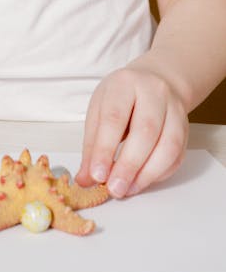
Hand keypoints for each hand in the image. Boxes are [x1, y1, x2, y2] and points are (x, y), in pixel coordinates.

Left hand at [75, 61, 188, 197]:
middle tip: (114, 188)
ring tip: (128, 189)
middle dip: (129, 165)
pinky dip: (159, 174)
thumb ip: (92, 145)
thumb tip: (85, 179)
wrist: (153, 82)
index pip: (114, 117)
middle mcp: (153, 92)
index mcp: (125, 83)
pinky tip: (142, 181)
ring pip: (168, 145)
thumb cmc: (121, 98)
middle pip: (145, 131)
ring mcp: (174, 108)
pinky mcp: (186, 127)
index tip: (97, 175)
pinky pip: (177, 155)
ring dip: (147, 174)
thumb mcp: (99, 110)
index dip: (105, 149)